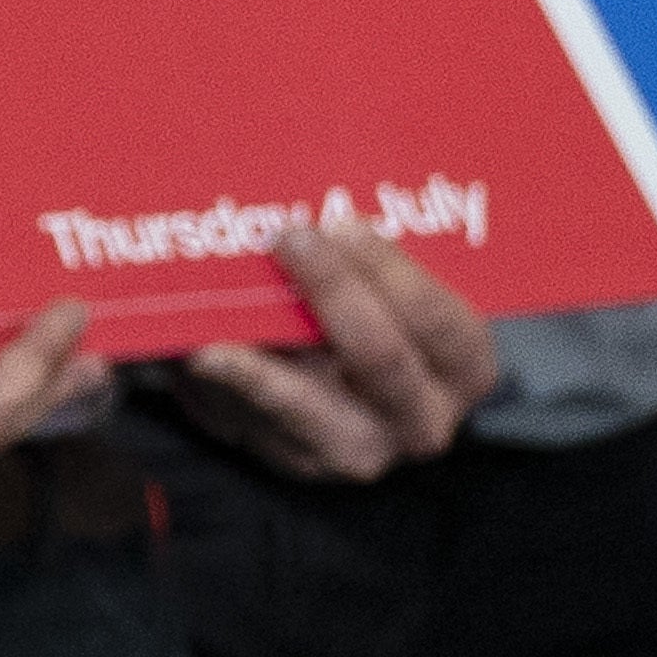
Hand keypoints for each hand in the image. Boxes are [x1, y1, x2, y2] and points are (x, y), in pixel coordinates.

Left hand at [174, 220, 498, 479]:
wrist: (338, 394)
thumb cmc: (369, 310)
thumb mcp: (388, 283)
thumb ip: (363, 249)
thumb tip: (311, 196)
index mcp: (460, 364)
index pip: (439, 322)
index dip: (390, 271)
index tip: (341, 221)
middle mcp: (421, 417)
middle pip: (381, 360)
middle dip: (333, 293)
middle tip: (286, 238)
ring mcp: (360, 447)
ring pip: (313, 407)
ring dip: (264, 357)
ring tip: (222, 319)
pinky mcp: (299, 460)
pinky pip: (257, 420)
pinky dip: (224, 381)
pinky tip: (196, 351)